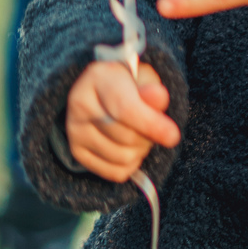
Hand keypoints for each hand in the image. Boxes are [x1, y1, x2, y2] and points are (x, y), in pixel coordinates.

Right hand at [65, 59, 179, 182]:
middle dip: (149, 136)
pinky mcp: (76, 151)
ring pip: (123, 157)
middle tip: (153, 125)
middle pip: (127, 137)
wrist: (106, 92)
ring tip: (140, 133)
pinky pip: (115, 172)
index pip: (125, 108)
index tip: (173, 136)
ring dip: (141, 150)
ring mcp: (74, 130)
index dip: (151, 124)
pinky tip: (129, 146)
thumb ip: (152, 89)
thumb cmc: (132, 84)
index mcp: (97, 77)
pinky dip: (131, 164)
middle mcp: (79, 103)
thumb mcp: (145, 78)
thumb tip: (159, 96)